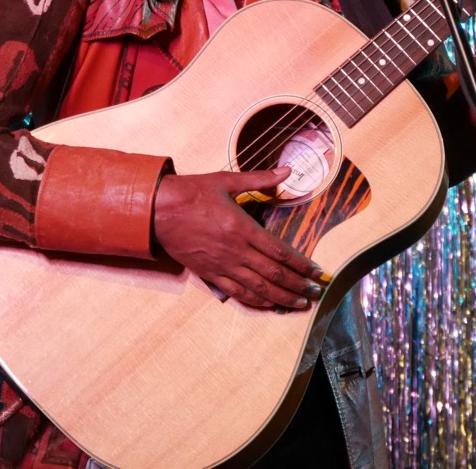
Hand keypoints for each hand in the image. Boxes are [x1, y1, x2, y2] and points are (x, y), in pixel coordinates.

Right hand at [152, 168, 325, 309]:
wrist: (158, 210)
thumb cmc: (192, 192)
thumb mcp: (226, 181)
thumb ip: (259, 179)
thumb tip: (287, 171)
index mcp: (242, 227)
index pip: (280, 251)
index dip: (301, 264)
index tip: (317, 271)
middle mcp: (236, 250)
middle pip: (274, 274)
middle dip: (298, 286)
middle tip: (316, 293)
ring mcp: (222, 265)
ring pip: (258, 288)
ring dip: (282, 298)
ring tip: (299, 304)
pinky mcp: (210, 274)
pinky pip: (237, 292)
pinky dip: (256, 301)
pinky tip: (269, 304)